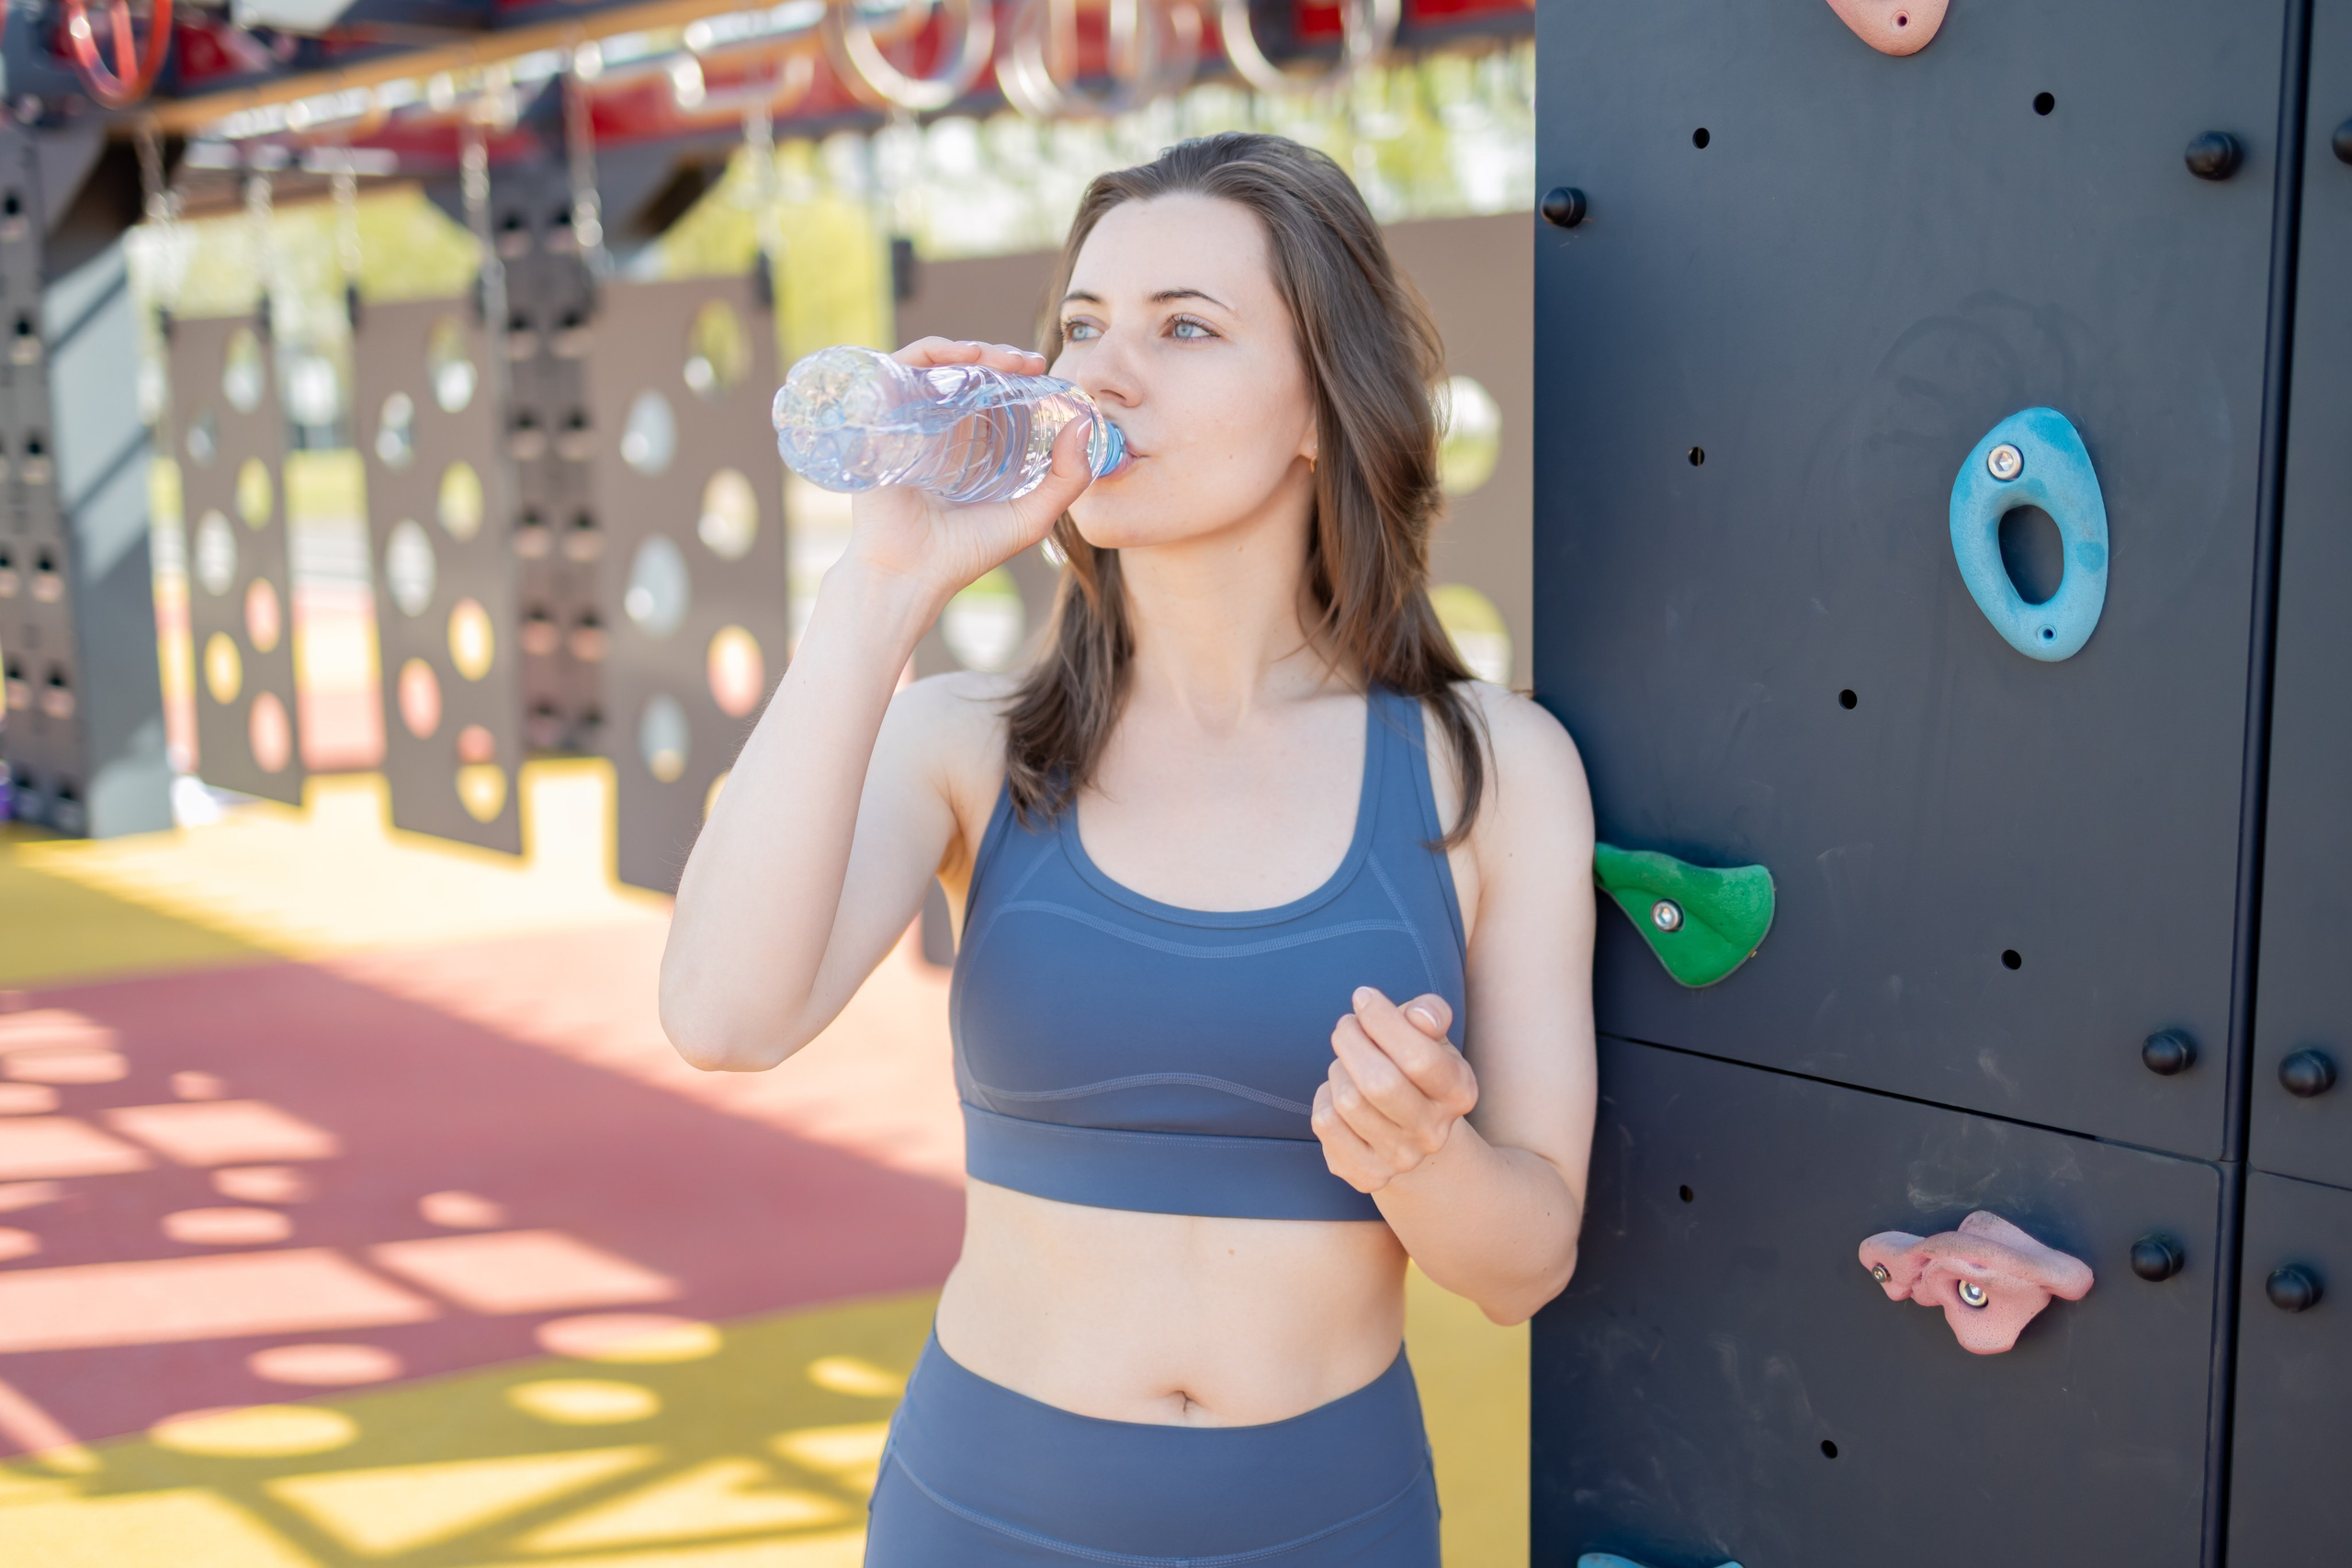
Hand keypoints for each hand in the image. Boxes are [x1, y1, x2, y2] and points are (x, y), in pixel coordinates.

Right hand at [843, 338, 1098, 613]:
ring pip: (941, 364)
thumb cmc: (964, 553)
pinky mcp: (882, 415)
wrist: (910, 572)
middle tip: (1031, 363)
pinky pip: (904, 366)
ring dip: (975, 351)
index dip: (1019, 379)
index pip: (992, 396)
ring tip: (1006, 360)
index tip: (1045, 373)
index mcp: (968, 447)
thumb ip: (1066, 480)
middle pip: (968, 374)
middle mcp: (938, 428)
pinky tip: (968, 357)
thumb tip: (1085, 426)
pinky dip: (935, 352)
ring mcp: (909, 419)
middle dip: (1002, 359)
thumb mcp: (1031, 516)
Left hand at [1312, 987, 1478, 1193]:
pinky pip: (1325, 1124)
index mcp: (1459, 1093)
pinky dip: (1323, 1098)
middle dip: (1350, 1041)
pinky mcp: (1364, 1174)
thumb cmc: (1414, 1067)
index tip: (1363, 998)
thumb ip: (1430, 1013)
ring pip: (1346, 1100)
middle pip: (1378, 1083)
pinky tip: (1339, 1095)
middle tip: (1346, 1026)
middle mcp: (1433, 1133)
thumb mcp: (1430, 1034)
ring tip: (1349, 1064)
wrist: (1409, 1131)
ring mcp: (1399, 1160)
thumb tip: (1420, 1016)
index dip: (1381, 1019)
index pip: (1419, 1057)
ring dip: (1338, 1069)